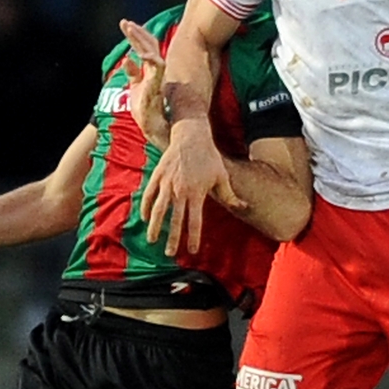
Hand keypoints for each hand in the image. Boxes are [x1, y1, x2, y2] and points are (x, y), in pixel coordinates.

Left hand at [119, 19, 170, 149]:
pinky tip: (138, 50)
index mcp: (151, 73)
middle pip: (149, 46)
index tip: (127, 25)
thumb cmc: (149, 114)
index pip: (147, 49)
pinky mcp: (157, 86)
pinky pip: (156, 66)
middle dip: (137, 33)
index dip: (138, 36)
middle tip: (125, 22)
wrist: (158, 134)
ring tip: (129, 28)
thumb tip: (128, 59)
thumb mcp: (136, 89)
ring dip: (140, 40)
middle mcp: (157, 73)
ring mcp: (158, 79)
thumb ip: (133, 74)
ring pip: (152, 52)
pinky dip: (148, 56)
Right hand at [140, 118, 240, 254]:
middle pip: (175, 220)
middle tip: (170, 253)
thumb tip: (244, 208)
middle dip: (172, 239)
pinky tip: (145, 218)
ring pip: (158, 210)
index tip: (192, 251)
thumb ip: (230, 195)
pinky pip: (148, 195)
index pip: (194, 222)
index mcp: (197, 193)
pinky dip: (145, 208)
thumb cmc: (209, 157)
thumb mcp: (222, 176)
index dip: (193, 238)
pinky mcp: (157, 175)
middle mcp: (180, 190)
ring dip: (155, 227)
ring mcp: (167, 183)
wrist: (192, 135)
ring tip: (152, 240)